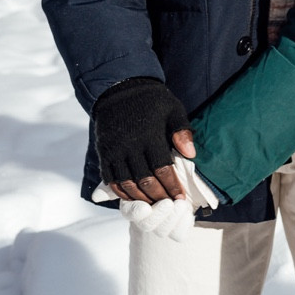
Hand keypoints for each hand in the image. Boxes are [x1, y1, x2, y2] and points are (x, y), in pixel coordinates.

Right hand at [94, 77, 193, 202]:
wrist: (119, 88)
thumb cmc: (152, 100)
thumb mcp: (173, 109)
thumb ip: (182, 131)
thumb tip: (191, 155)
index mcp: (150, 135)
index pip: (163, 169)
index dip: (172, 186)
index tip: (181, 198)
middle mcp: (130, 145)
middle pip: (145, 180)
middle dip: (159, 196)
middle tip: (168, 205)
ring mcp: (114, 150)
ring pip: (127, 184)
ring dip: (140, 198)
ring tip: (153, 206)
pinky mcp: (104, 152)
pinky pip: (111, 179)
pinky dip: (121, 192)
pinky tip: (132, 198)